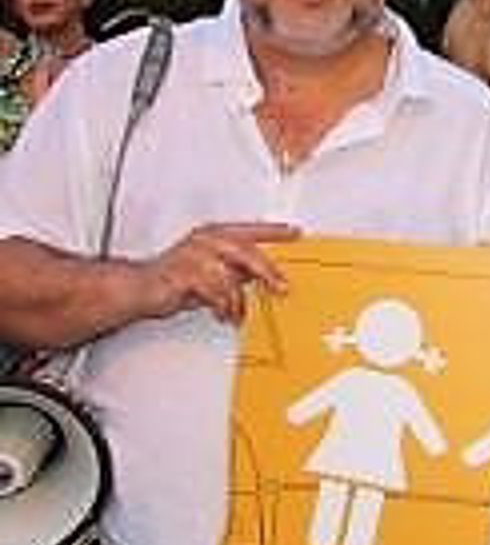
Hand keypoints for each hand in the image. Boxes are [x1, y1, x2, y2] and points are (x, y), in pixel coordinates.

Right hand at [133, 222, 298, 323]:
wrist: (138, 288)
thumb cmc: (175, 279)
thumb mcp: (212, 272)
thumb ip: (236, 270)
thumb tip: (264, 276)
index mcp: (213, 235)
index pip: (250, 230)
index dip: (274, 231)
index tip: (296, 232)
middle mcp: (205, 241)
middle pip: (246, 252)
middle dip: (268, 272)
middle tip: (282, 288)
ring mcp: (193, 255)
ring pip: (231, 277)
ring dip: (238, 300)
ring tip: (237, 313)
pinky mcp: (184, 274)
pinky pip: (215, 292)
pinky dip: (223, 307)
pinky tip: (224, 314)